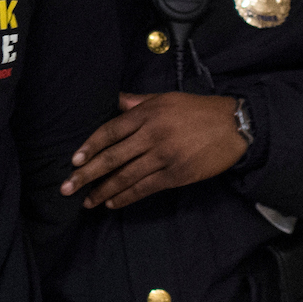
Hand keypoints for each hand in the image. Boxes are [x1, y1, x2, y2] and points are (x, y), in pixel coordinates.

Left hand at [60, 92, 248, 209]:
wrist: (235, 126)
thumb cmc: (200, 110)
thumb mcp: (167, 98)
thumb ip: (139, 102)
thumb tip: (117, 101)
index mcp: (148, 113)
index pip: (110, 131)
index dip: (90, 147)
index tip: (74, 160)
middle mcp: (152, 135)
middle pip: (112, 156)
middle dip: (86, 173)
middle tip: (67, 187)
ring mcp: (164, 156)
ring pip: (126, 176)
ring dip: (103, 190)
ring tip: (86, 201)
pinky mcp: (176, 175)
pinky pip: (145, 188)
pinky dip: (126, 197)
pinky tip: (111, 202)